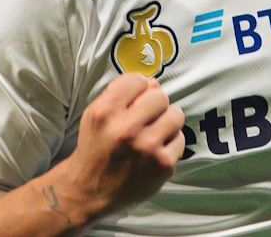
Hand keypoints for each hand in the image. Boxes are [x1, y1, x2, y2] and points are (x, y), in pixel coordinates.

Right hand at [64, 73, 184, 217]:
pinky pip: (180, 138)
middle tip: (145, 119)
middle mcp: (126, 129)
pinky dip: (170, 142)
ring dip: (166, 121)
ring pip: (176, 115)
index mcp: (105, 112)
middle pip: (160, 96)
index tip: (134, 101)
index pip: (138, 80)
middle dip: (154, 105)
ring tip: (153, 133)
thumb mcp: (95, 114)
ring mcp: (147, 148)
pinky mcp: (163, 164)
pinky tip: (155, 150)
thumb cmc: (96, 147)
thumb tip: (154, 82)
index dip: (138, 89)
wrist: (91, 190)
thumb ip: (120, 93)